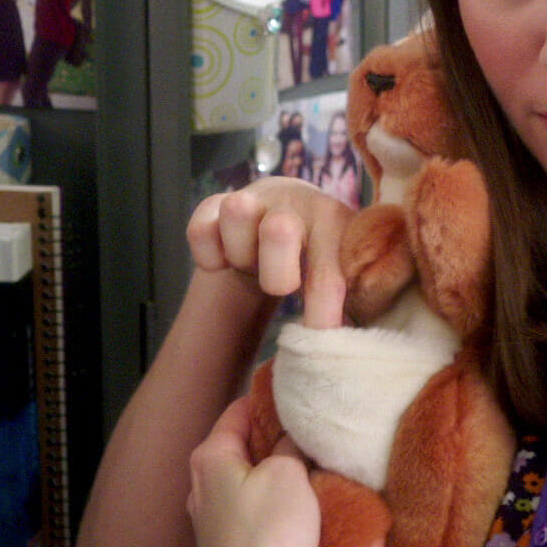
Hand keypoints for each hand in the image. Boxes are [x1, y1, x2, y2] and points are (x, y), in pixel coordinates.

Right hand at [187, 177, 352, 327]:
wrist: (288, 211)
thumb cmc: (319, 253)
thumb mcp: (342, 271)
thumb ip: (346, 304)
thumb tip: (346, 349)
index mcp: (335, 221)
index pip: (327, 275)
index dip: (320, 315)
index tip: (316, 343)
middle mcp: (296, 201)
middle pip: (279, 229)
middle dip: (276, 273)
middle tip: (282, 287)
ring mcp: (254, 197)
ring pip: (236, 214)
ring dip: (241, 254)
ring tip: (253, 264)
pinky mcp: (216, 203)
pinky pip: (200, 229)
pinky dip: (208, 255)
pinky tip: (226, 261)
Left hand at [188, 395, 333, 546]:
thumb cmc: (270, 537)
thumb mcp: (289, 473)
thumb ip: (288, 444)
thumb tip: (290, 433)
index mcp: (209, 458)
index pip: (238, 409)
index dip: (267, 397)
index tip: (293, 390)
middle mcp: (199, 486)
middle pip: (240, 447)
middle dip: (272, 438)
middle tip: (307, 430)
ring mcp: (207, 521)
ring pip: (244, 481)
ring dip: (273, 474)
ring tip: (308, 469)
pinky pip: (248, 512)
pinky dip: (269, 504)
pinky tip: (295, 510)